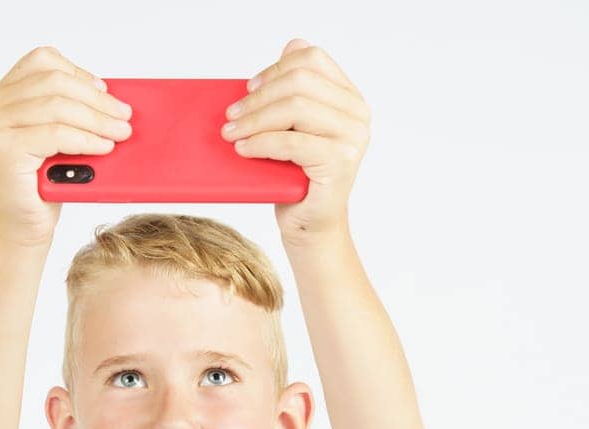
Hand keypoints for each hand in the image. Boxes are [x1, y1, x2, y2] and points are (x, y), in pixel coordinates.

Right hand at [0, 45, 134, 245]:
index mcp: (3, 94)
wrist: (24, 226)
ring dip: (97, 119)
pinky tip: (104, 146)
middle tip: (125, 115)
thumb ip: (70, 110)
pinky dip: (85, 138)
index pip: (42, 60)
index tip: (104, 90)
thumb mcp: (58, 137)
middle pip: (55, 83)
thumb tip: (111, 95)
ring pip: (57, 106)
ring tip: (121, 132)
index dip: (78, 72)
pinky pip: (56, 133)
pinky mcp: (5, 149)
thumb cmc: (44, 183)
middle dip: (97, 99)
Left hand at [220, 38, 370, 242]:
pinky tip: (243, 148)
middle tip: (231, 115)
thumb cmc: (296, 176)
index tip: (249, 88)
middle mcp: (357, 112)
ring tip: (232, 133)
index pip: (312, 60)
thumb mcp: (291, 126)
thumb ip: (292, 91)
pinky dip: (261, 143)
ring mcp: (352, 136)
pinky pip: (291, 141)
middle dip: (259, 96)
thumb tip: (291, 45)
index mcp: (347, 96)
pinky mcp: (340, 160)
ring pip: (295, 107)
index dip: (274, 69)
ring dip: (255, 119)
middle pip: (300, 81)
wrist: (309, 224)